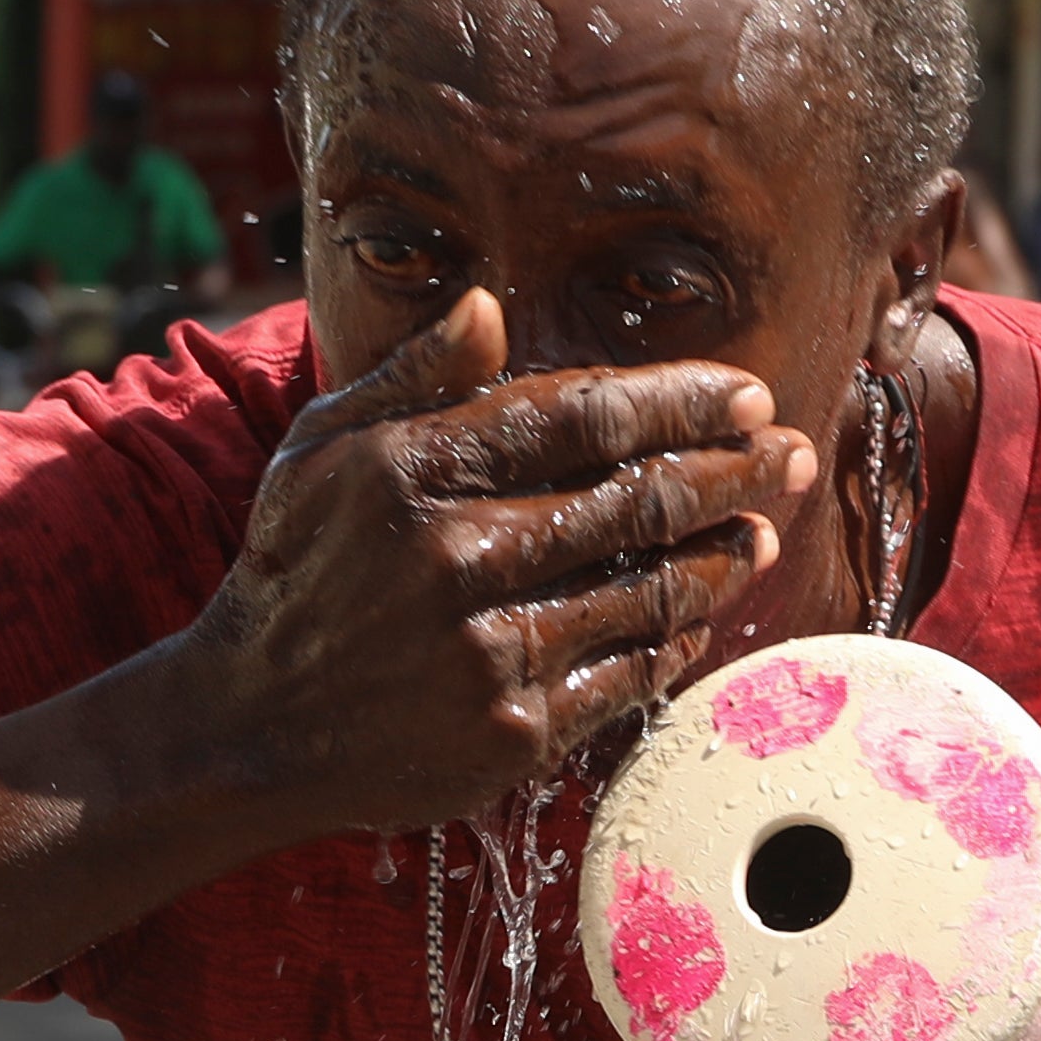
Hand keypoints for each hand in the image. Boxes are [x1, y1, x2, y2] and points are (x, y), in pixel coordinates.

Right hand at [185, 290, 811, 834]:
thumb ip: (413, 377)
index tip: (744, 394)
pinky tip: (698, 616)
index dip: (680, 400)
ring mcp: (491, 652)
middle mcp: (459, 557)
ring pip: (648, 590)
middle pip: (637, 498)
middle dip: (734, 470)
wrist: (250, 727)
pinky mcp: (513, 733)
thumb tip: (490, 307)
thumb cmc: (297, 570)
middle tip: (790, 454)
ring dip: (722, 557)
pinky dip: (672, 641)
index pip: (582, 416)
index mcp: (416, 470)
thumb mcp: (323, 450)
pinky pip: (627, 677)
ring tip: (760, 532)